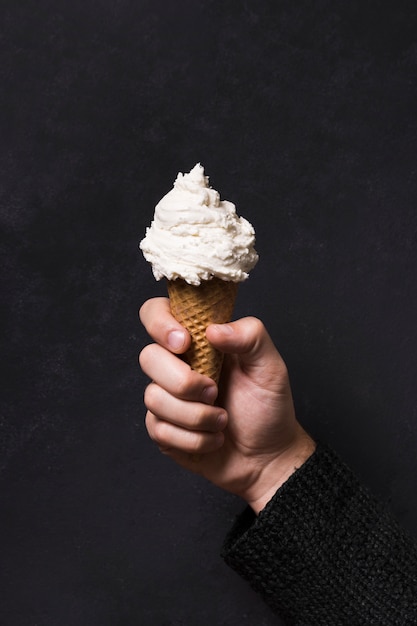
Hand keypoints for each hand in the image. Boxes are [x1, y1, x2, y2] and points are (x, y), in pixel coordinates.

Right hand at [139, 298, 314, 512]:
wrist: (268, 457)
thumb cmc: (269, 407)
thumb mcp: (270, 366)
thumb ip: (251, 336)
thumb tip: (213, 330)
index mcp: (198, 342)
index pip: (156, 313)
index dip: (160, 323)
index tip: (185, 343)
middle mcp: (176, 365)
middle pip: (148, 357)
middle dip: (183, 381)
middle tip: (215, 392)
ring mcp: (166, 398)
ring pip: (153, 397)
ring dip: (195, 415)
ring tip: (222, 420)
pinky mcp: (163, 429)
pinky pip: (159, 429)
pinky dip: (194, 438)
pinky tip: (213, 438)